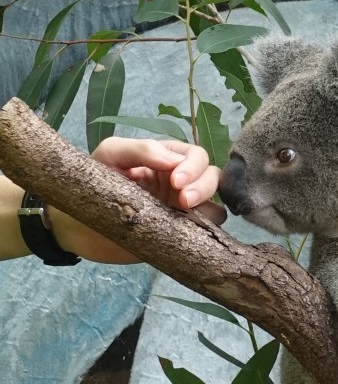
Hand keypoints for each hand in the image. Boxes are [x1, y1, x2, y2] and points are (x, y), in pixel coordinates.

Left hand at [49, 138, 224, 262]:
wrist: (75, 225)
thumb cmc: (92, 183)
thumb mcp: (111, 153)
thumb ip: (142, 150)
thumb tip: (175, 160)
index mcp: (166, 160)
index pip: (195, 156)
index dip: (192, 167)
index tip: (175, 181)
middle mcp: (179, 183)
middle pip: (212, 177)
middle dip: (203, 186)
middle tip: (182, 201)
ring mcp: (180, 210)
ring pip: (215, 203)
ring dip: (208, 205)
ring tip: (186, 213)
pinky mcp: (178, 234)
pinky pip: (206, 230)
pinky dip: (208, 228)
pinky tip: (190, 229)